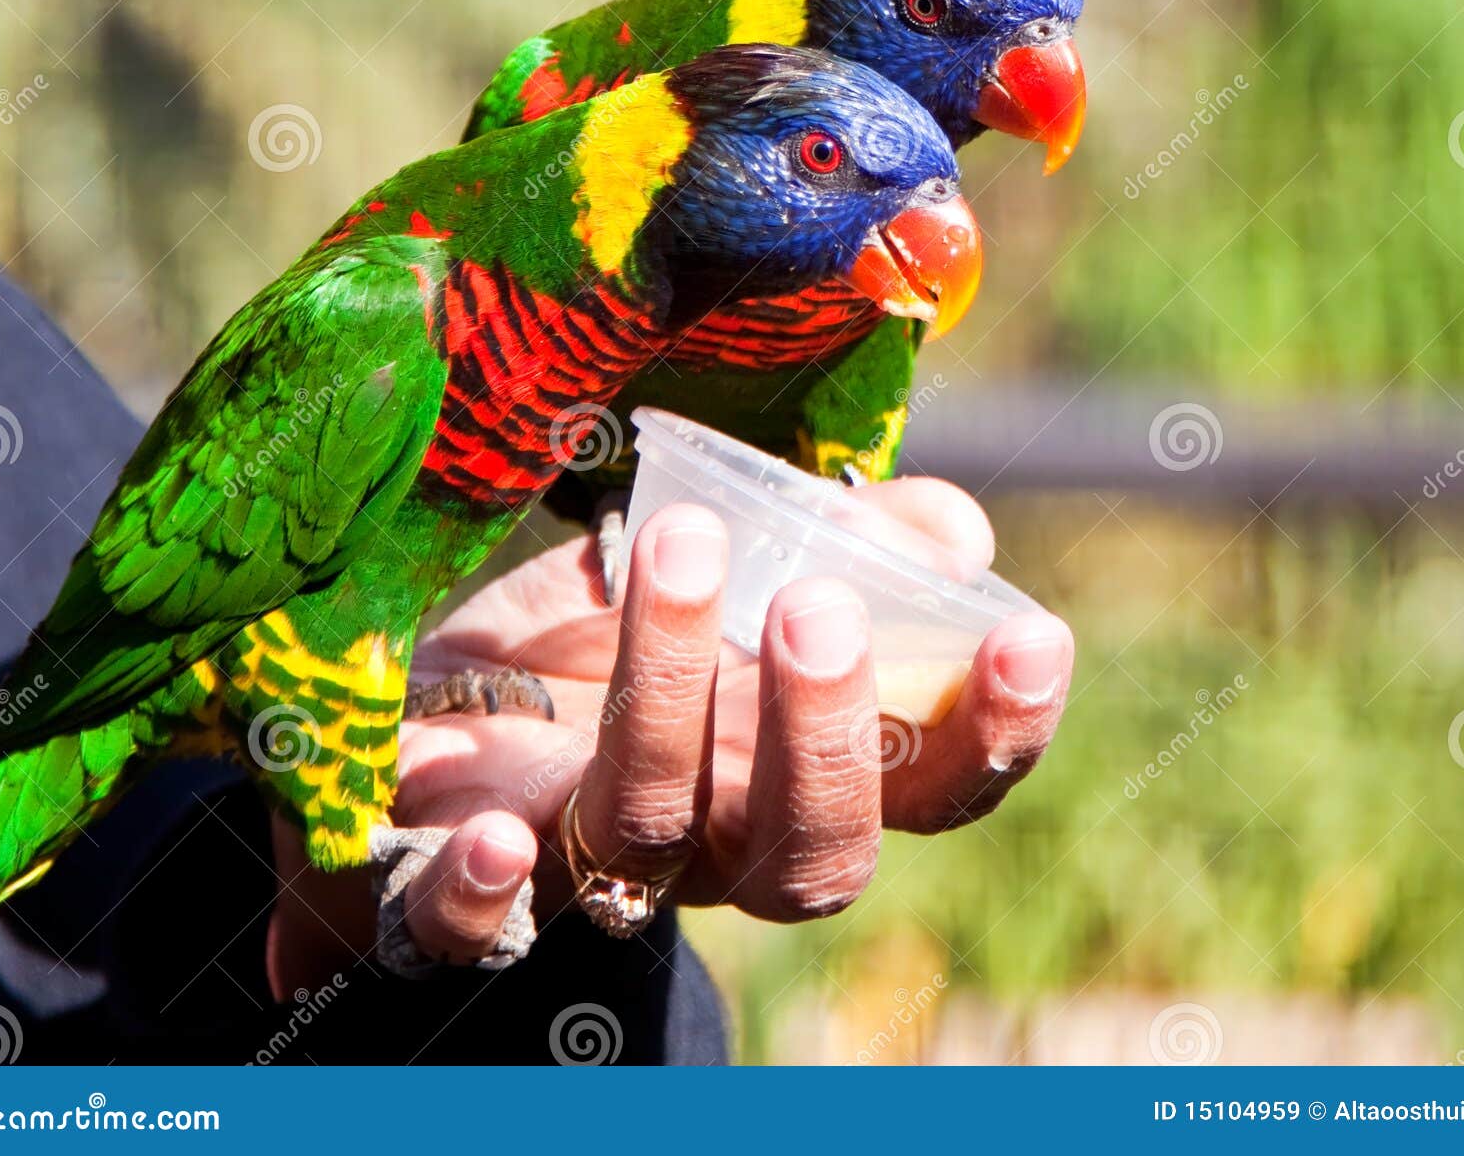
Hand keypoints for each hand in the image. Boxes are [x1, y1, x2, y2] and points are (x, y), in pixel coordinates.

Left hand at [265, 479, 1072, 990]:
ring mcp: (587, 865)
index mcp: (796, 768)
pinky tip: (497, 838)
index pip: (925, 790)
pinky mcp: (448, 875)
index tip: (1030, 637)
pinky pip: (459, 930)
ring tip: (685, 550)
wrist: (433, 689)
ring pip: (650, 831)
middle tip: (823, 604)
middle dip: (829, 734)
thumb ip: (852, 537)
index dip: (990, 735)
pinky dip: (481, 901)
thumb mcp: (737, 560)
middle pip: (808, 852)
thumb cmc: (613, 628)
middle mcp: (713, 840)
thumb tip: (951, 532)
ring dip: (674, 700)